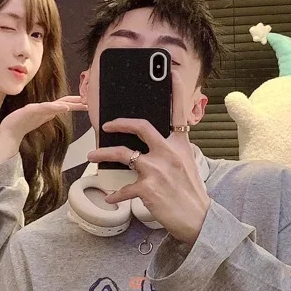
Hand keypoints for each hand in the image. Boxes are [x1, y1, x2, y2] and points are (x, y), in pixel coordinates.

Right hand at [0, 96, 86, 166]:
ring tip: (81, 102)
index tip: (88, 102)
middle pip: (64, 102)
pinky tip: (64, 108)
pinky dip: (56, 107)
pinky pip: (46, 108)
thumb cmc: (22, 124)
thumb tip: (61, 111)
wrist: (9, 131)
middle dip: (77, 100)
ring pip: (57, 104)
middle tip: (89, 99)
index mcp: (48, 110)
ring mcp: (38, 109)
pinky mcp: (31, 110)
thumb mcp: (41, 119)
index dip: (77, 102)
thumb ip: (50, 115)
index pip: (65, 104)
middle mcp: (45, 108)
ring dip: (70, 102)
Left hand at [86, 72, 209, 245]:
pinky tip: (109, 198)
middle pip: (140, 126)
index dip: (175, 89)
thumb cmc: (190, 193)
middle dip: (119, 123)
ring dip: (103, 155)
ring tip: (92, 156)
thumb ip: (171, 150)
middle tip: (105, 125)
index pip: (178, 111)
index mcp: (179, 144)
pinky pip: (123, 189)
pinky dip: (114, 195)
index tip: (169, 72)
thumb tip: (150, 145)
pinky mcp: (147, 189)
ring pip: (122, 155)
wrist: (198, 219)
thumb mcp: (186, 164)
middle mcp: (168, 152)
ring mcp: (156, 170)